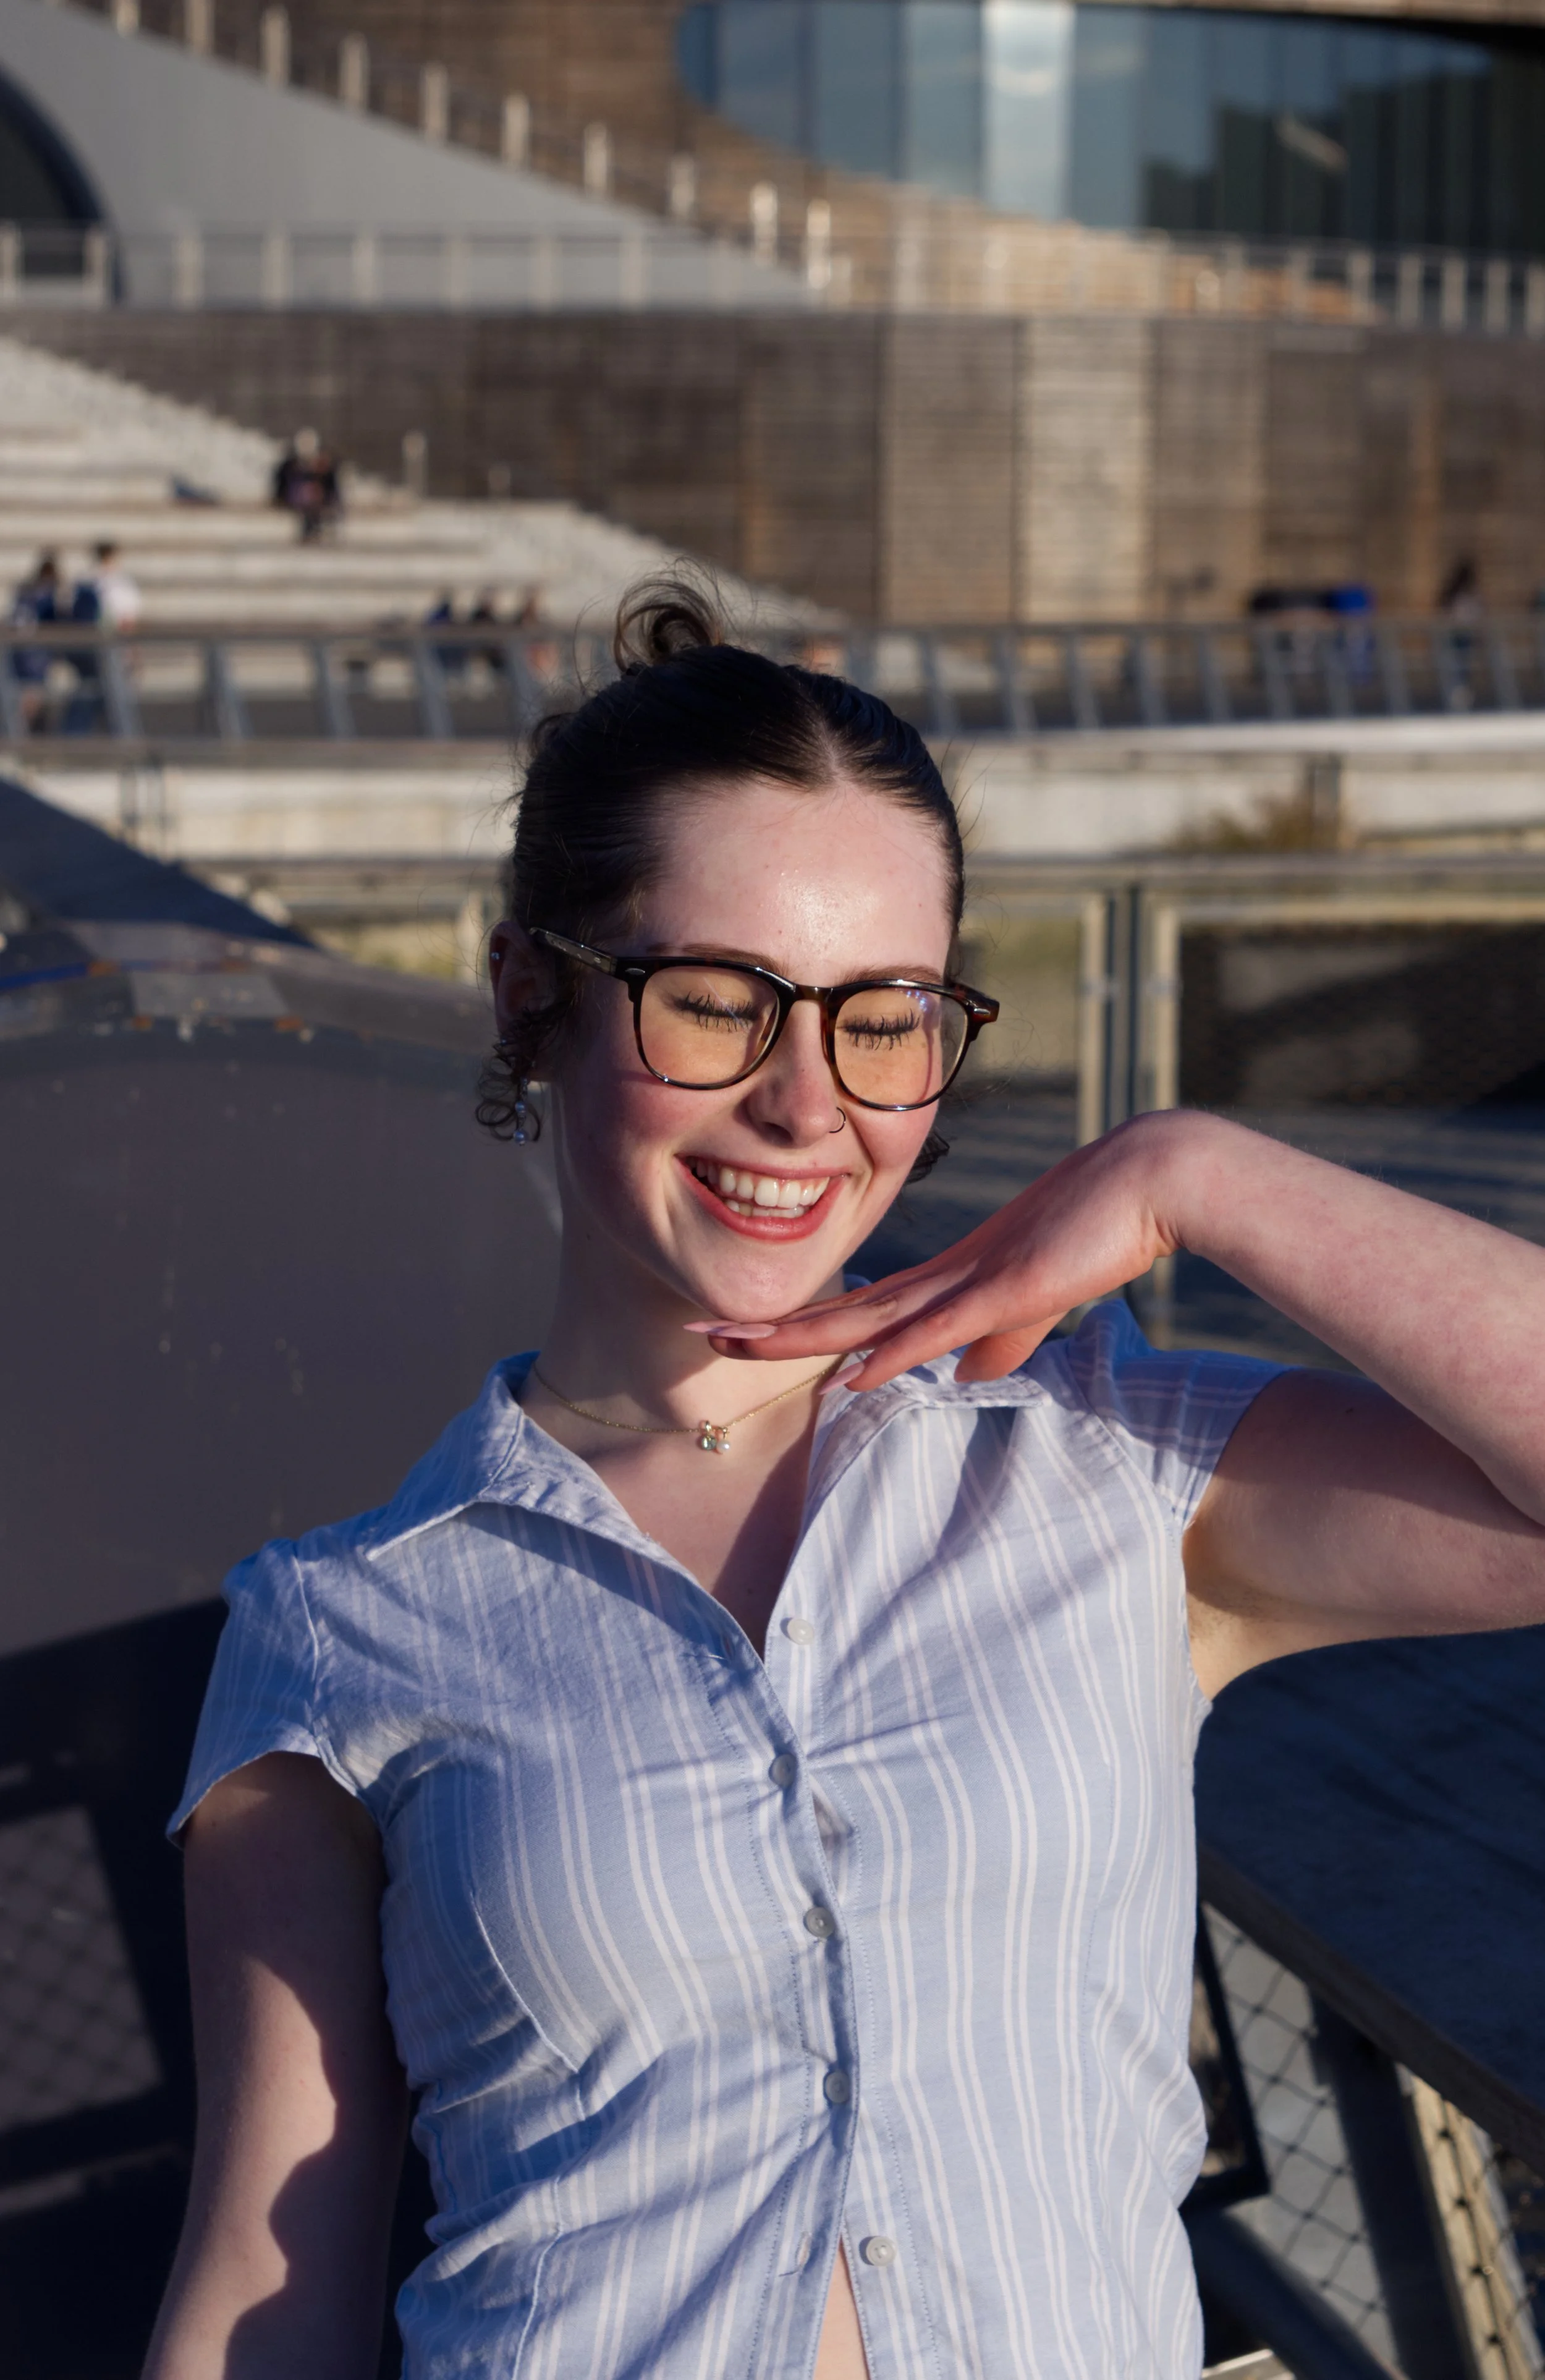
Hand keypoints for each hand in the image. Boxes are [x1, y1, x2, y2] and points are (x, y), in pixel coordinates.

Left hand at [693, 1112, 1189, 1390]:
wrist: (1148, 1180)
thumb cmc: (1099, 1229)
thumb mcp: (1036, 1297)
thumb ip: (998, 1341)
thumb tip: (965, 1379)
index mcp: (950, 1278)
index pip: (859, 1310)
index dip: (800, 1325)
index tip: (742, 1331)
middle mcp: (945, 1275)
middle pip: (843, 1312)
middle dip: (770, 1325)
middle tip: (699, 1330)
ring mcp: (971, 1279)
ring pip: (870, 1318)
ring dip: (803, 1336)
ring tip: (738, 1343)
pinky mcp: (1005, 1287)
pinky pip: (938, 1328)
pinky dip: (892, 1352)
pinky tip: (852, 1371)